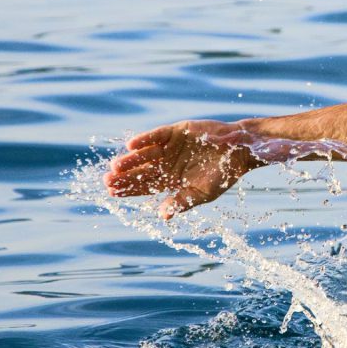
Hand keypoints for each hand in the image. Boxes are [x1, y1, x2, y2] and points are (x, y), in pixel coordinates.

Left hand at [104, 120, 257, 218]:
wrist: (239, 151)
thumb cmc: (222, 176)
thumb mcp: (201, 193)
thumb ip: (182, 202)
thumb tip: (163, 216)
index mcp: (171, 180)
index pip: (145, 186)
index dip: (128, 189)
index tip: (111, 193)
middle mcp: (167, 163)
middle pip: (141, 171)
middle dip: (124, 176)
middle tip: (107, 181)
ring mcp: (170, 146)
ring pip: (145, 154)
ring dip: (131, 160)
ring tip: (116, 166)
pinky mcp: (175, 131)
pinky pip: (156, 135)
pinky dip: (144, 139)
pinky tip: (131, 145)